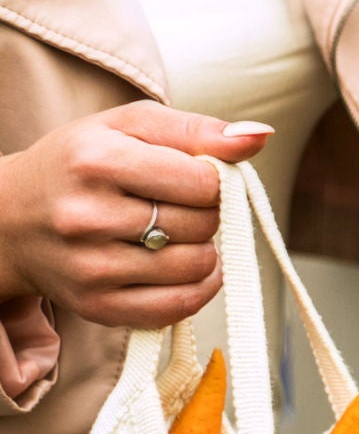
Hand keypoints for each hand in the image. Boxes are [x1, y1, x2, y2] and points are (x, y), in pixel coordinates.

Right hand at [0, 104, 272, 328]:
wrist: (8, 219)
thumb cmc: (79, 164)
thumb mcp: (129, 126)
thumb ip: (199, 129)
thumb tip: (259, 136)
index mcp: (95, 160)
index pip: (203, 181)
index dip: (212, 179)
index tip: (191, 177)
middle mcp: (86, 216)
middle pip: (203, 224)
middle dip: (205, 213)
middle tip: (176, 205)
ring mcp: (90, 267)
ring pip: (197, 265)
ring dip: (202, 249)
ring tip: (172, 233)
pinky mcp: (96, 306)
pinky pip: (180, 307)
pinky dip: (197, 287)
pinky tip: (180, 265)